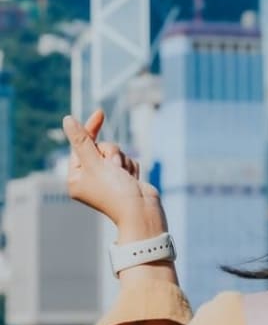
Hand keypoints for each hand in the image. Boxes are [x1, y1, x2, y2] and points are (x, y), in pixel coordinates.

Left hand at [63, 110, 165, 238]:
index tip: (100, 112)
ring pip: (116, 153)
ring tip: (125, 177)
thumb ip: (82, 140)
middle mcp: (90, 179)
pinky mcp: (124, 180)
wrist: (142, 212)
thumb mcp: (96, 163)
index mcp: (76, 178)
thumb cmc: (116, 191)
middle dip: (111, 153)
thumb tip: (67, 120)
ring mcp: (108, 180)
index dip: (90, 129)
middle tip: (114, 166)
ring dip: (123, 161)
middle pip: (101, 148)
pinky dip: (131, 168)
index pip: (80, 146)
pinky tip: (133, 181)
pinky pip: (128, 161)